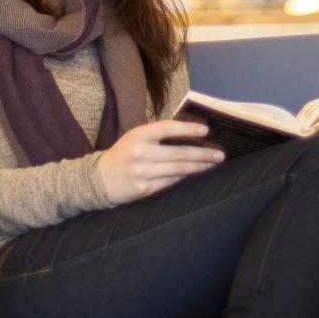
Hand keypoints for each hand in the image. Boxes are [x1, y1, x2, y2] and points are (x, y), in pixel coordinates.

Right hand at [97, 120, 224, 204]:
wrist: (99, 179)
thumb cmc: (123, 154)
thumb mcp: (135, 138)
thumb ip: (157, 136)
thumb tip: (189, 134)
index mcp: (138, 136)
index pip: (167, 129)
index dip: (188, 129)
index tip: (206, 131)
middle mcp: (141, 153)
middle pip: (178, 153)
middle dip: (202, 154)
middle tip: (220, 155)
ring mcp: (142, 172)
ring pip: (177, 169)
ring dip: (198, 167)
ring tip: (213, 164)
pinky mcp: (144, 188)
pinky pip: (170, 182)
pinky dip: (184, 177)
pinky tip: (195, 174)